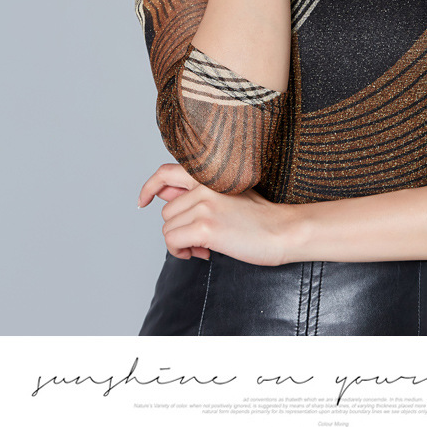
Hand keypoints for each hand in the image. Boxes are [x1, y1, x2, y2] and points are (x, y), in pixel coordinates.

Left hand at [137, 163, 294, 264]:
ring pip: (168, 228)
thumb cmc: (259, 217)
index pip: (166, 172)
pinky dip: (181, 252)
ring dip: (181, 242)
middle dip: (178, 228)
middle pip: (167, 211)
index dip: (149, 187)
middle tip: (198, 239)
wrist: (283, 230)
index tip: (143, 201)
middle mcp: (204, 185)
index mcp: (209, 175)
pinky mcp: (205, 227)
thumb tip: (164, 194)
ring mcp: (204, 205)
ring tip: (205, 247)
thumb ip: (197, 191)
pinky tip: (203, 253)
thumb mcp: (229, 194)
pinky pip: (172, 241)